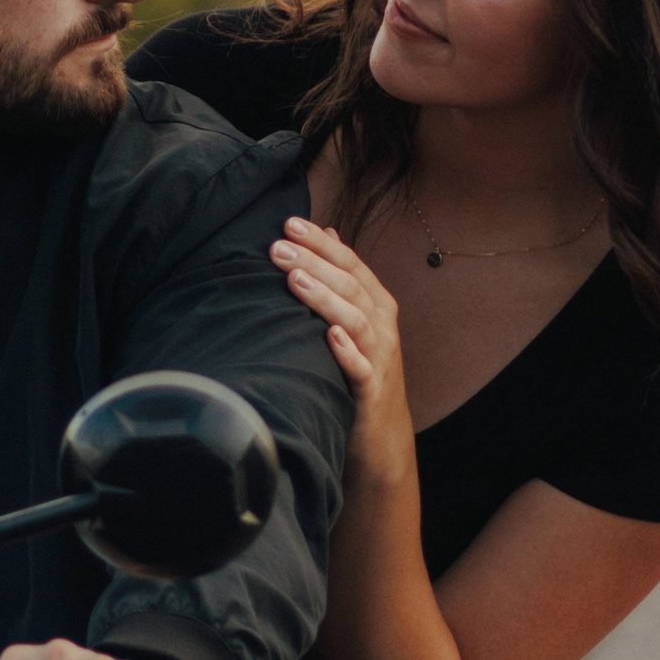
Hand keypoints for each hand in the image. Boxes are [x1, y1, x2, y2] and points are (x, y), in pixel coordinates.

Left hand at [273, 217, 412, 471]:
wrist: (381, 436)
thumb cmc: (359, 369)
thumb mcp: (355, 319)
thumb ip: (342, 277)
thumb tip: (327, 233)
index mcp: (375, 303)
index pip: (348, 262)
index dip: (320, 243)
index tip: (288, 224)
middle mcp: (381, 325)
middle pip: (349, 285)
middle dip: (313, 263)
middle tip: (277, 247)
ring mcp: (378, 358)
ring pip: (355, 320)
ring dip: (324, 298)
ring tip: (293, 280)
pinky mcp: (371, 392)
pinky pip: (361, 369)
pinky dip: (346, 351)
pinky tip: (328, 336)